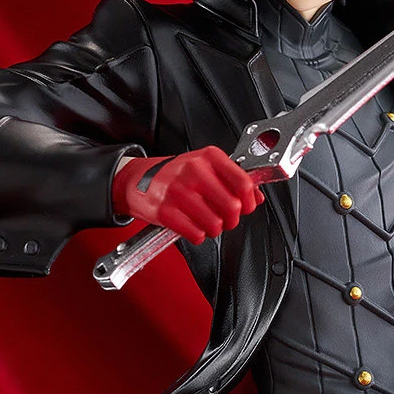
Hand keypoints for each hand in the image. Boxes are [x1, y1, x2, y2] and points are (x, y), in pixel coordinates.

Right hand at [112, 147, 263, 244]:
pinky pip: (196, 234)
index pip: (243, 182)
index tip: (247, 206)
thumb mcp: (205, 167)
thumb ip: (232, 180)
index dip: (250, 200)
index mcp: (208, 157)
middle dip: (232, 219)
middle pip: (232, 206)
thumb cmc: (174, 174)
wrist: (137, 180)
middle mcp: (194, 171)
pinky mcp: (165, 211)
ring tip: (206, 222)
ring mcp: (178, 191)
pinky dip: (198, 236)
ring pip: (215, 224)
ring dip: (214, 229)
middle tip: (225, 218)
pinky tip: (193, 227)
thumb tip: (257, 197)